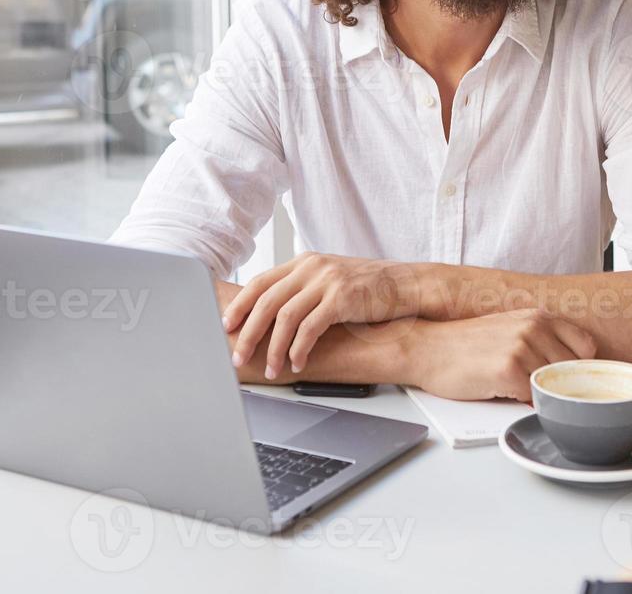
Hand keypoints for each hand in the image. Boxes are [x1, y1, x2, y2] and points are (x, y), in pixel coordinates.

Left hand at [224, 252, 437, 377]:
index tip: (226, 326)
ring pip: (284, 316)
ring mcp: (327, 281)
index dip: (240, 306)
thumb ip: (303, 290)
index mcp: (304, 262)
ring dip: (273, 347)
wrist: (405, 284)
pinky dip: (299, 348)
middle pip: (265, 300)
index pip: (260, 282)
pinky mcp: (342, 298)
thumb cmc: (367, 289)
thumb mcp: (330, 280)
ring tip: (270, 369)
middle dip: (248, 332)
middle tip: (237, 356)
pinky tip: (297, 363)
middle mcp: (312, 267)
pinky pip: (310, 327)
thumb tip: (272, 314)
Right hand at [403, 309, 595, 401]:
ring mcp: (523, 348)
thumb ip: (542, 340)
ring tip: (510, 384)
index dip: (578, 368)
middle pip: (573, 372)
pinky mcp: (509, 370)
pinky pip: (531, 398)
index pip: (587, 347)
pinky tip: (499, 389)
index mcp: (539, 317)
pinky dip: (519, 401)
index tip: (566, 378)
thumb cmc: (467, 345)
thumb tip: (574, 370)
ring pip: (552, 386)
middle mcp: (535, 328)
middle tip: (534, 387)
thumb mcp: (511, 328)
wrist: (428, 349)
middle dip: (558, 385)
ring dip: (536, 393)